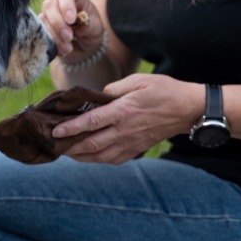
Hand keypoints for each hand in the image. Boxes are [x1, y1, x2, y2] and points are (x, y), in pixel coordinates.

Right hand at [39, 0, 105, 62]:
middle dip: (58, 23)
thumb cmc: (91, 30)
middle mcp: (57, 0)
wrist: (84, 45)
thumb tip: (80, 26)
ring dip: (55, 36)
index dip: (67, 6)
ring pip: (44, 21)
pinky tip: (62, 50)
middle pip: (50, 5)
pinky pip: (41, 33)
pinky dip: (52, 43)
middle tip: (69, 37)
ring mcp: (47, 14)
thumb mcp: (96, 28)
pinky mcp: (41, 27)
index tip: (71, 20)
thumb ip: (89, 25)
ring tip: (68, 48)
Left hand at [51, 73, 202, 163]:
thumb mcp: (139, 80)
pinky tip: (87, 156)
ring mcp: (131, 143)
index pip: (92, 122)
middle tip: (53, 144)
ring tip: (65, 152)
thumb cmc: (164, 90)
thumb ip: (115, 89)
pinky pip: (113, 159)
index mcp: (124, 111)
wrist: (188, 109)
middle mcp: (125, 130)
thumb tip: (97, 96)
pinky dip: (97, 160)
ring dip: (80, 156)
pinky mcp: (136, 149)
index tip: (55, 131)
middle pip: (92, 144)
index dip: (72, 128)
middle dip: (69, 146)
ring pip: (100, 156)